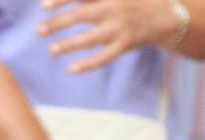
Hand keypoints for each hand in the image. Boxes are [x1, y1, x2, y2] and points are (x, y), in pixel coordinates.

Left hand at [38, 0, 181, 71]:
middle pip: (79, 16)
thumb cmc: (134, 0)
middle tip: (39, 31)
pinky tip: (72, 68)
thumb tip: (74, 3)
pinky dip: (87, 64)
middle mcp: (111, 9)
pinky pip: (104, 57)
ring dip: (69, 44)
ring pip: (89, 39)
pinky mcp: (125, 44)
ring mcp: (118, 28)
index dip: (61, 0)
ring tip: (51, 50)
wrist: (165, 14)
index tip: (43, 6)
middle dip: (57, 23)